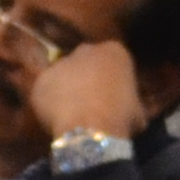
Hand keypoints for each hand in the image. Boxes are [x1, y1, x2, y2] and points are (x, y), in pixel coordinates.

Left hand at [25, 33, 146, 151]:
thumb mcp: (137, 110)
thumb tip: (132, 112)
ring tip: (72, 112)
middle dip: (86, 76)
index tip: (112, 95)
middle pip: (85, 61)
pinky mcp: (41, 80)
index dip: (111, 78)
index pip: (112, 59)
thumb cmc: (121, 118)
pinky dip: (50, 102)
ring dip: (66, 88)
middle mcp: (86, 50)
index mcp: (114, 51)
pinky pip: (46, 90)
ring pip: (63, 74)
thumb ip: (130, 101)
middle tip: (90, 101)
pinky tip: (57, 117)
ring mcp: (60, 63)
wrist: (91, 129)